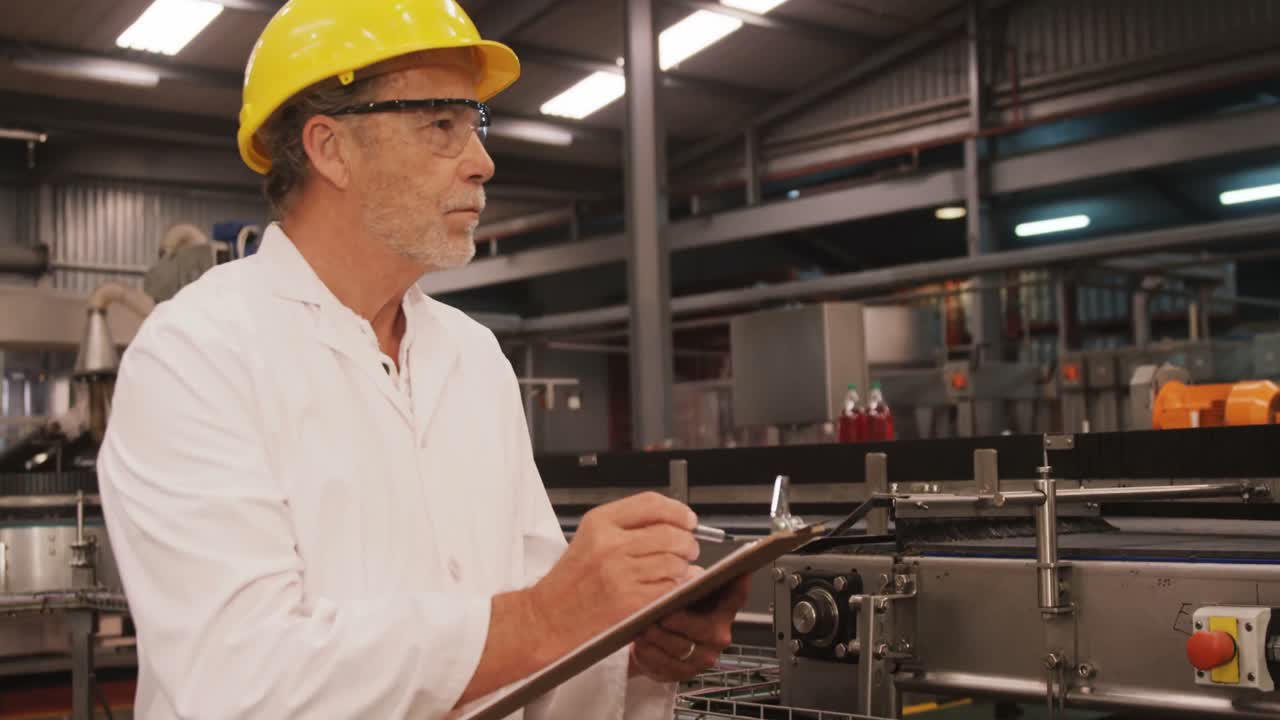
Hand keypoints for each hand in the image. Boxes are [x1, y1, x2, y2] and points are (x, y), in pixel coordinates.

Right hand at [526, 492, 699, 665]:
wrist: (547, 618)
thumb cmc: (569, 583)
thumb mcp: (590, 539)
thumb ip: (628, 528)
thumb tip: (675, 526)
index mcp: (599, 522)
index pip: (652, 504)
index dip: (678, 511)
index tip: (687, 520)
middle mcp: (610, 543)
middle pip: (669, 533)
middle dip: (687, 542)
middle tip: (688, 550)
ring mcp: (620, 572)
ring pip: (674, 561)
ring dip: (684, 568)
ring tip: (677, 572)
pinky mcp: (629, 600)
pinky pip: (669, 587)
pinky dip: (677, 588)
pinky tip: (672, 588)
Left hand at [630, 571, 750, 682]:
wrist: (657, 639)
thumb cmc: (675, 609)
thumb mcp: (685, 591)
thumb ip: (690, 581)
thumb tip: (686, 570)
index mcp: (722, 612)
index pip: (736, 597)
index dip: (740, 586)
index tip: (739, 572)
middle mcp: (718, 637)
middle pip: (704, 629)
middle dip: (681, 621)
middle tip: (663, 614)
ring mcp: (702, 659)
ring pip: (681, 649)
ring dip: (659, 638)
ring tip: (643, 627)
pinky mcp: (682, 674)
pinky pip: (665, 666)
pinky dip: (650, 654)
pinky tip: (640, 644)